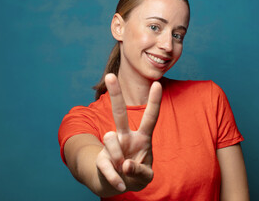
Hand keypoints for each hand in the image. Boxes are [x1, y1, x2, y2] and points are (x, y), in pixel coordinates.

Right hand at [96, 73, 161, 192]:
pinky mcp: (101, 158)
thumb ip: (140, 171)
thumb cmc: (136, 174)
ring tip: (124, 171)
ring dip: (119, 159)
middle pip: (119, 113)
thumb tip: (125, 164)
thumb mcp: (146, 175)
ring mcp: (112, 146)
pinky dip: (115, 177)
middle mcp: (125, 137)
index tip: (157, 83)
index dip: (154, 101)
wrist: (118, 184)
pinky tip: (120, 184)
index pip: (150, 117)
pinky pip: (106, 164)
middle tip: (110, 75)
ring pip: (111, 139)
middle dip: (115, 94)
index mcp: (142, 137)